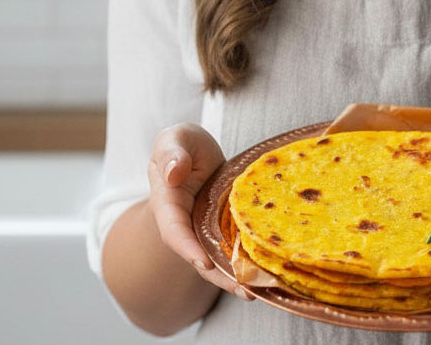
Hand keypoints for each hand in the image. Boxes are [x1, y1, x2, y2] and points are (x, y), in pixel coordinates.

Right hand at [149, 122, 252, 300]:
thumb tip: (172, 173)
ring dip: (233, 278)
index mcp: (167, 201)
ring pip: (215, 259)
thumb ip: (171, 152)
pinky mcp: (221, 231)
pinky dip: (244, 264)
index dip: (186, 247)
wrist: (195, 154)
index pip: (173, 229)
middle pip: (196, 255)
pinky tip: (264, 277)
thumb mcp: (175, 137)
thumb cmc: (183, 145)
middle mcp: (183, 223)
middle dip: (218, 276)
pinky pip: (230, 250)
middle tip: (244, 291)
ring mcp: (202, 230)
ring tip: (256, 293)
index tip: (203, 263)